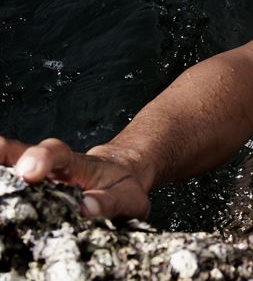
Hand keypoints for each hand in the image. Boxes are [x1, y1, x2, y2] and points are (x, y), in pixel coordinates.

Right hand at [0, 135, 150, 218]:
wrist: (122, 179)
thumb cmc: (121, 188)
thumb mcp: (128, 197)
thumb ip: (109, 203)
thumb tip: (86, 209)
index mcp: (76, 165)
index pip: (58, 154)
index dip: (42, 158)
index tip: (30, 171)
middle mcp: (51, 167)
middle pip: (23, 154)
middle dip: (7, 158)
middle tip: (6, 175)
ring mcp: (37, 178)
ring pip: (11, 165)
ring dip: (1, 167)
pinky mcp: (31, 191)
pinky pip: (11, 182)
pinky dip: (3, 182)